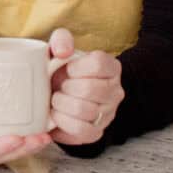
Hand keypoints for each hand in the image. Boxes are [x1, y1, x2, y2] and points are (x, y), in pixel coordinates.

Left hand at [47, 28, 124, 145]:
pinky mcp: (96, 132)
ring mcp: (108, 114)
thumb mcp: (61, 46)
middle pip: (89, 89)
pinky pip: (81, 130)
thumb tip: (63, 51)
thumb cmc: (62, 69)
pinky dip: (63, 122)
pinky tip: (57, 114)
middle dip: (65, 87)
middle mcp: (115, 91)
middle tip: (59, 86)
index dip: (76, 67)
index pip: (98, 64)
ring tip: (57, 99)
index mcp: (111, 67)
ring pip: (84, 110)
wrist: (61, 93)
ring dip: (61, 104)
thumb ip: (61, 40)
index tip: (67, 69)